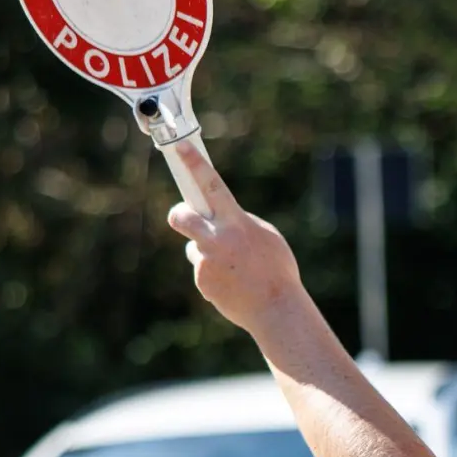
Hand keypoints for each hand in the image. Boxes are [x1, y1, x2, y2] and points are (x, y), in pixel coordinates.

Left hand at [166, 141, 303, 334]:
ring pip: (196, 247)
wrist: (275, 309)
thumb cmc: (277, 270)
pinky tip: (233, 283)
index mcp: (237, 222)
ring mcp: (207, 261)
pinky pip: (203, 270)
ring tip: (235, 269)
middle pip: (181, 217)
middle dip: (180, 215)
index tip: (180, 147)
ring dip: (208, 253)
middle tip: (186, 218)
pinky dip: (214, 275)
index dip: (195, 164)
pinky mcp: (202, 281)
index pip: (212, 186)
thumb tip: (220, 219)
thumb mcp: (265, 236)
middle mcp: (218, 239)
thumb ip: (240, 223)